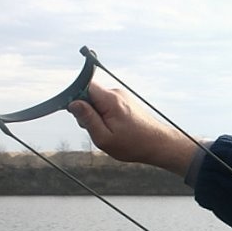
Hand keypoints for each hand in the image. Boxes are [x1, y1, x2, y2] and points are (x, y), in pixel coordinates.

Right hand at [67, 82, 198, 175]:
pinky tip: (115, 129)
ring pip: (98, 101)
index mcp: (110, 100)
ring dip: (97, 116)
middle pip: (89, 94)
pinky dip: (106, 116)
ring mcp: (122, 97)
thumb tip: (73, 104)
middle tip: (97, 129)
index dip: (76, 99)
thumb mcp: (104, 137)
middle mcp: (117, 94)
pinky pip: (106, 105)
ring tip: (110, 131)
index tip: (79, 115)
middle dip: (87, 111)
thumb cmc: (134, 144)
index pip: (84, 86)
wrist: (159, 144)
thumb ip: (87, 119)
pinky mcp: (125, 102)